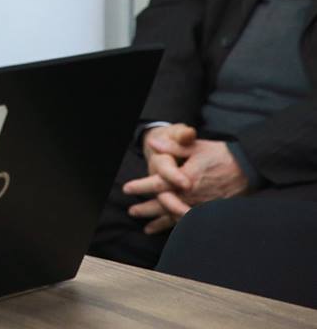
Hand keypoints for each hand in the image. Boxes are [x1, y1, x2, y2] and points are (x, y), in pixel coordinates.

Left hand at [124, 129, 247, 232]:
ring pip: (176, 216)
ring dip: (160, 222)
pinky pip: (191, 221)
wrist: (248, 167)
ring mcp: (203, 205)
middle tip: (132, 211)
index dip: (141, 186)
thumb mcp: (195, 146)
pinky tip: (171, 231)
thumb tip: (153, 144)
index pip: (158, 184)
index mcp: (186, 178)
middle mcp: (193, 194)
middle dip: (146, 209)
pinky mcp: (211, 210)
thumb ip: (173, 147)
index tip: (127, 189)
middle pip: (164, 205)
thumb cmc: (220, 154)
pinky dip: (179, 226)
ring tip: (146, 227)